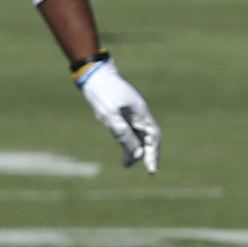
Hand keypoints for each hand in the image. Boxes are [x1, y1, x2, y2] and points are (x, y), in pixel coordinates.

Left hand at [75, 56, 158, 171]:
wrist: (94, 76)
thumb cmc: (102, 92)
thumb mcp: (110, 114)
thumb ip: (122, 133)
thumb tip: (136, 154)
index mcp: (140, 113)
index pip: (153, 136)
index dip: (153, 153)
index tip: (151, 169)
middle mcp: (139, 115)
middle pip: (148, 138)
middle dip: (149, 154)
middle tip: (150, 171)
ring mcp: (131, 116)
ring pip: (138, 138)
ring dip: (136, 152)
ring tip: (127, 165)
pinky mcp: (122, 117)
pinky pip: (129, 134)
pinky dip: (128, 146)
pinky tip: (124, 158)